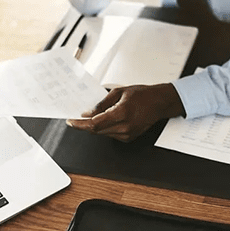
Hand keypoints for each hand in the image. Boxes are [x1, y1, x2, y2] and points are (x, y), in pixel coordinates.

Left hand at [66, 83, 185, 142]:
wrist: (159, 103)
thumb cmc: (142, 95)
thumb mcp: (119, 92)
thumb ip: (101, 104)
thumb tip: (88, 113)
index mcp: (121, 113)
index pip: (94, 124)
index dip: (79, 124)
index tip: (71, 121)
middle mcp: (124, 127)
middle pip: (96, 131)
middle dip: (84, 125)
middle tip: (76, 118)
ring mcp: (127, 135)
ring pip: (102, 134)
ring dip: (94, 127)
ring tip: (92, 116)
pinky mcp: (129, 138)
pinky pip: (110, 135)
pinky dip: (104, 128)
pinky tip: (106, 120)